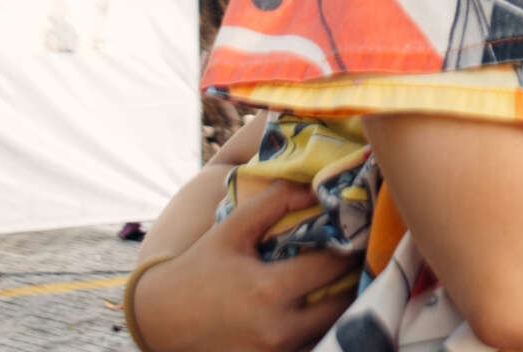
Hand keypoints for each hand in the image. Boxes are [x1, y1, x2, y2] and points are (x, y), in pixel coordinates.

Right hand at [131, 180, 360, 351]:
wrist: (161, 319)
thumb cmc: (199, 268)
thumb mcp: (232, 229)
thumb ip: (273, 202)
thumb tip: (314, 187)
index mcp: (268, 290)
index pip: (332, 265)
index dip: (350, 245)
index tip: (360, 230)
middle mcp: (277, 329)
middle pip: (342, 304)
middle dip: (353, 279)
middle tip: (360, 257)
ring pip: (331, 329)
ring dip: (342, 306)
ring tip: (345, 281)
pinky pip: (312, 346)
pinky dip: (321, 328)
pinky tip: (322, 307)